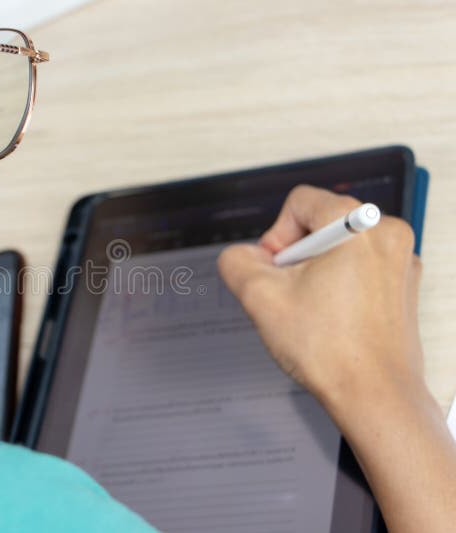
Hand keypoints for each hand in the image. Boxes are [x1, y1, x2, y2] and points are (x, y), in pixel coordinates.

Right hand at [217, 185, 424, 413]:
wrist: (374, 397)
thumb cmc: (331, 351)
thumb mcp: (260, 298)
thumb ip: (236, 262)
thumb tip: (240, 256)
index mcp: (359, 225)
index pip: (300, 202)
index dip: (276, 236)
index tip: (278, 271)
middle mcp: (388, 235)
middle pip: (320, 224)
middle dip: (296, 256)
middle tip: (292, 294)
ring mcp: (401, 262)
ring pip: (339, 249)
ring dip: (316, 272)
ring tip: (313, 310)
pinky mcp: (402, 287)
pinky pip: (359, 269)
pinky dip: (339, 286)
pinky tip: (331, 318)